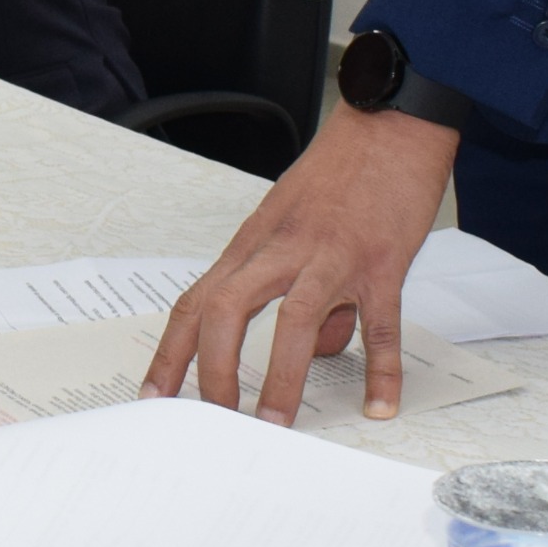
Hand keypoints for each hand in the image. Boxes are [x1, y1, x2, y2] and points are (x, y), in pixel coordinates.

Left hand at [142, 103, 458, 419]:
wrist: (392, 123)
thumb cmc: (341, 169)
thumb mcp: (292, 220)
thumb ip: (292, 286)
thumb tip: (313, 351)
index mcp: (255, 243)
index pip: (197, 303)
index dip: (171, 353)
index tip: (155, 394)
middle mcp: (284, 250)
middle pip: (226, 311)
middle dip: (214, 371)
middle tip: (217, 418)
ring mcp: (333, 257)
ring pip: (294, 321)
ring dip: (281, 378)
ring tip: (276, 423)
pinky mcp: (382, 264)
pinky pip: (380, 326)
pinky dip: (380, 369)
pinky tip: (378, 404)